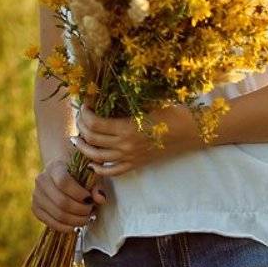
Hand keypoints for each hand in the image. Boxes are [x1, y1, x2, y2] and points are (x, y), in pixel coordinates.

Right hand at [32, 154, 107, 233]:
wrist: (61, 175)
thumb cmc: (78, 173)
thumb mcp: (89, 174)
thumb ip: (96, 185)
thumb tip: (101, 199)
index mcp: (54, 167)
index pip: (63, 182)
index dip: (79, 194)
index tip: (89, 198)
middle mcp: (42, 180)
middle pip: (61, 202)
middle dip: (81, 210)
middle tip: (91, 211)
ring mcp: (37, 195)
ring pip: (58, 215)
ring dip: (76, 220)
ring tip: (85, 218)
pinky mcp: (36, 209)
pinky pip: (52, 223)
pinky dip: (67, 227)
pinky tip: (76, 225)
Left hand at [72, 104, 199, 178]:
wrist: (191, 131)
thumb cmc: (172, 112)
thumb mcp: (148, 103)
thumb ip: (126, 102)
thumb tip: (105, 94)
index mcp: (128, 128)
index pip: (95, 124)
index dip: (85, 114)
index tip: (84, 105)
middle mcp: (126, 146)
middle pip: (92, 139)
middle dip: (81, 127)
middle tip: (79, 118)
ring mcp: (130, 157)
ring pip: (97, 157)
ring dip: (83, 148)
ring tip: (76, 138)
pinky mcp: (136, 164)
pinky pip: (112, 172)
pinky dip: (98, 169)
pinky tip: (91, 163)